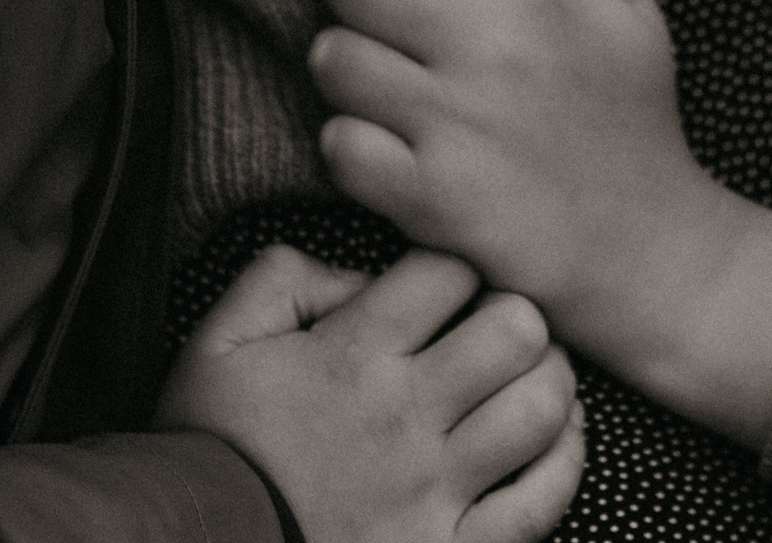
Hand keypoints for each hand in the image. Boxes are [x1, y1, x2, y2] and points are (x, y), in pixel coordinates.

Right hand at [156, 246, 584, 542]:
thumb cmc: (209, 448)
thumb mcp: (219, 341)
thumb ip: (284, 278)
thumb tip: (360, 277)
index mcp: (352, 354)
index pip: (449, 272)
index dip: (458, 266)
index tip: (447, 287)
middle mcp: (403, 415)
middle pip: (517, 332)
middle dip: (518, 315)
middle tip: (499, 328)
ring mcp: (433, 489)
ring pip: (540, 411)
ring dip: (547, 383)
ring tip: (530, 377)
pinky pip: (540, 503)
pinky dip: (562, 464)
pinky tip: (554, 440)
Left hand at [312, 0, 771, 448]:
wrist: (648, 248)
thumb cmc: (630, 115)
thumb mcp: (630, 1)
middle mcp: (490, 48)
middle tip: (396, 23)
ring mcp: (455, 125)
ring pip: (332, 56)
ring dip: (354, 70)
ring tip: (396, 86)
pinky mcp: (430, 199)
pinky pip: (338, 143)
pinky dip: (356, 146)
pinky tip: (396, 146)